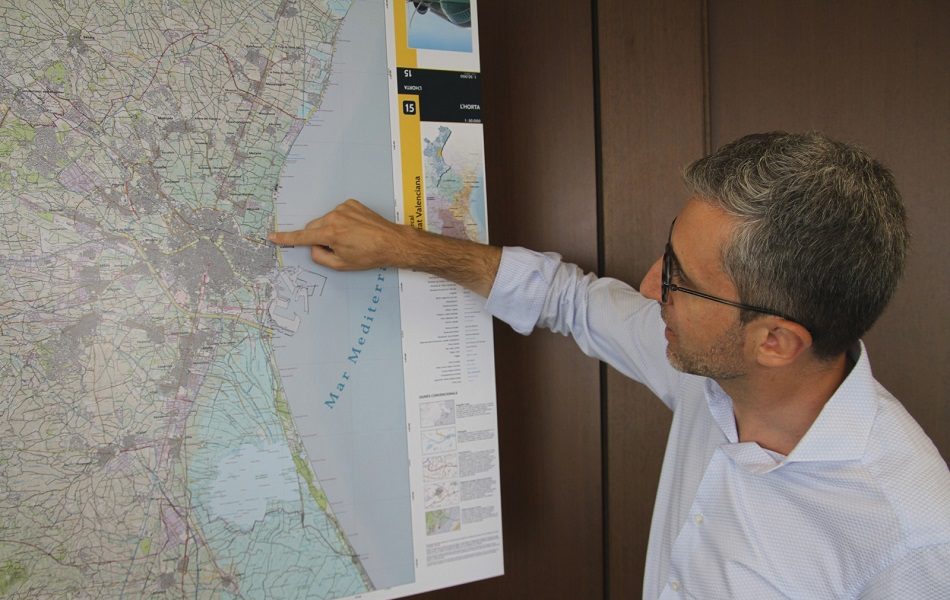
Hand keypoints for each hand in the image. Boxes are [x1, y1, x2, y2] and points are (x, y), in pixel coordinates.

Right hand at [268, 198, 501, 296]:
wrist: (392, 242)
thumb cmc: (369, 256)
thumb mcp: (341, 264)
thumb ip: (320, 257)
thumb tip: (313, 247)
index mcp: (330, 233)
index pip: (302, 237)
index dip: (286, 238)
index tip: (272, 237)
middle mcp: (334, 217)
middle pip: (313, 228)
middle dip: (318, 238)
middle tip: (336, 249)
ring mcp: (343, 208)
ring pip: (325, 220)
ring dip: (330, 229)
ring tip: (350, 239)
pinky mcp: (351, 203)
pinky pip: (337, 213)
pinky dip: (340, 221)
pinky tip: (354, 229)